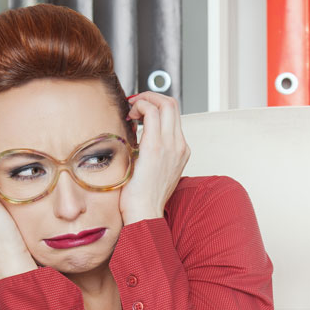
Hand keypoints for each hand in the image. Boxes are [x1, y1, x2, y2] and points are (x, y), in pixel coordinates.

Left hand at [119, 92, 190, 223]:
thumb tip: (135, 138)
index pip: (173, 115)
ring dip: (144, 99)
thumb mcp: (152, 169)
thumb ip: (150, 152)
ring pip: (165, 104)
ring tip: (131, 111)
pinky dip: (140, 106)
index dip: (155, 105)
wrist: (144, 213)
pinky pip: (152, 113)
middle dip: (150, 96)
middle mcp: (180, 146)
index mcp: (180, 151)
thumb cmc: (143, 197)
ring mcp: (171, 146)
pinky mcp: (156, 147)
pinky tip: (129, 116)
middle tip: (133, 104)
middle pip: (172, 104)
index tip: (138, 111)